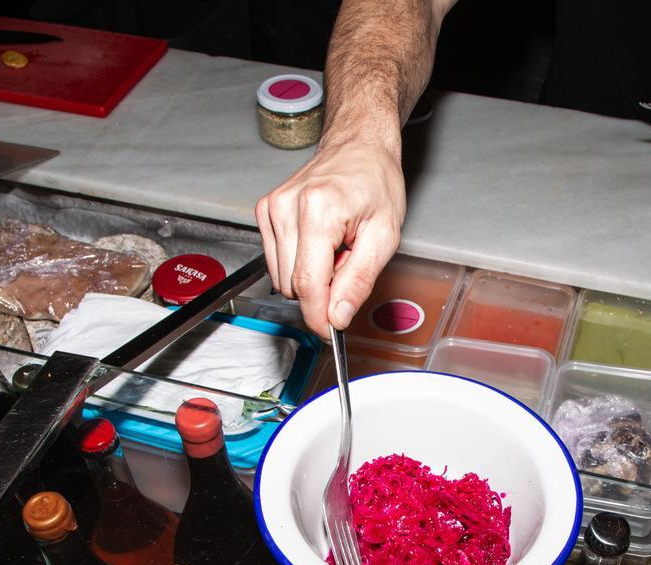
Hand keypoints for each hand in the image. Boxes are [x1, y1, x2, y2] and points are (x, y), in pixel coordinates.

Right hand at [255, 137, 405, 334]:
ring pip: (282, 277)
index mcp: (318, 211)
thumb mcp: (385, 235)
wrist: (358, 146)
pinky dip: (299, 261)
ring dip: (310, 275)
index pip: (307, 285)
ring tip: (335, 248)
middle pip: (293, 284)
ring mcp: (271, 208)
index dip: (319, 317)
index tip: (331, 331)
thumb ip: (359, 280)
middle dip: (322, 289)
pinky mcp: (265, 211)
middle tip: (347, 264)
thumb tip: (338, 316)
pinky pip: (276, 260)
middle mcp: (286, 208)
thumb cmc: (375, 182)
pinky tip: (319, 242)